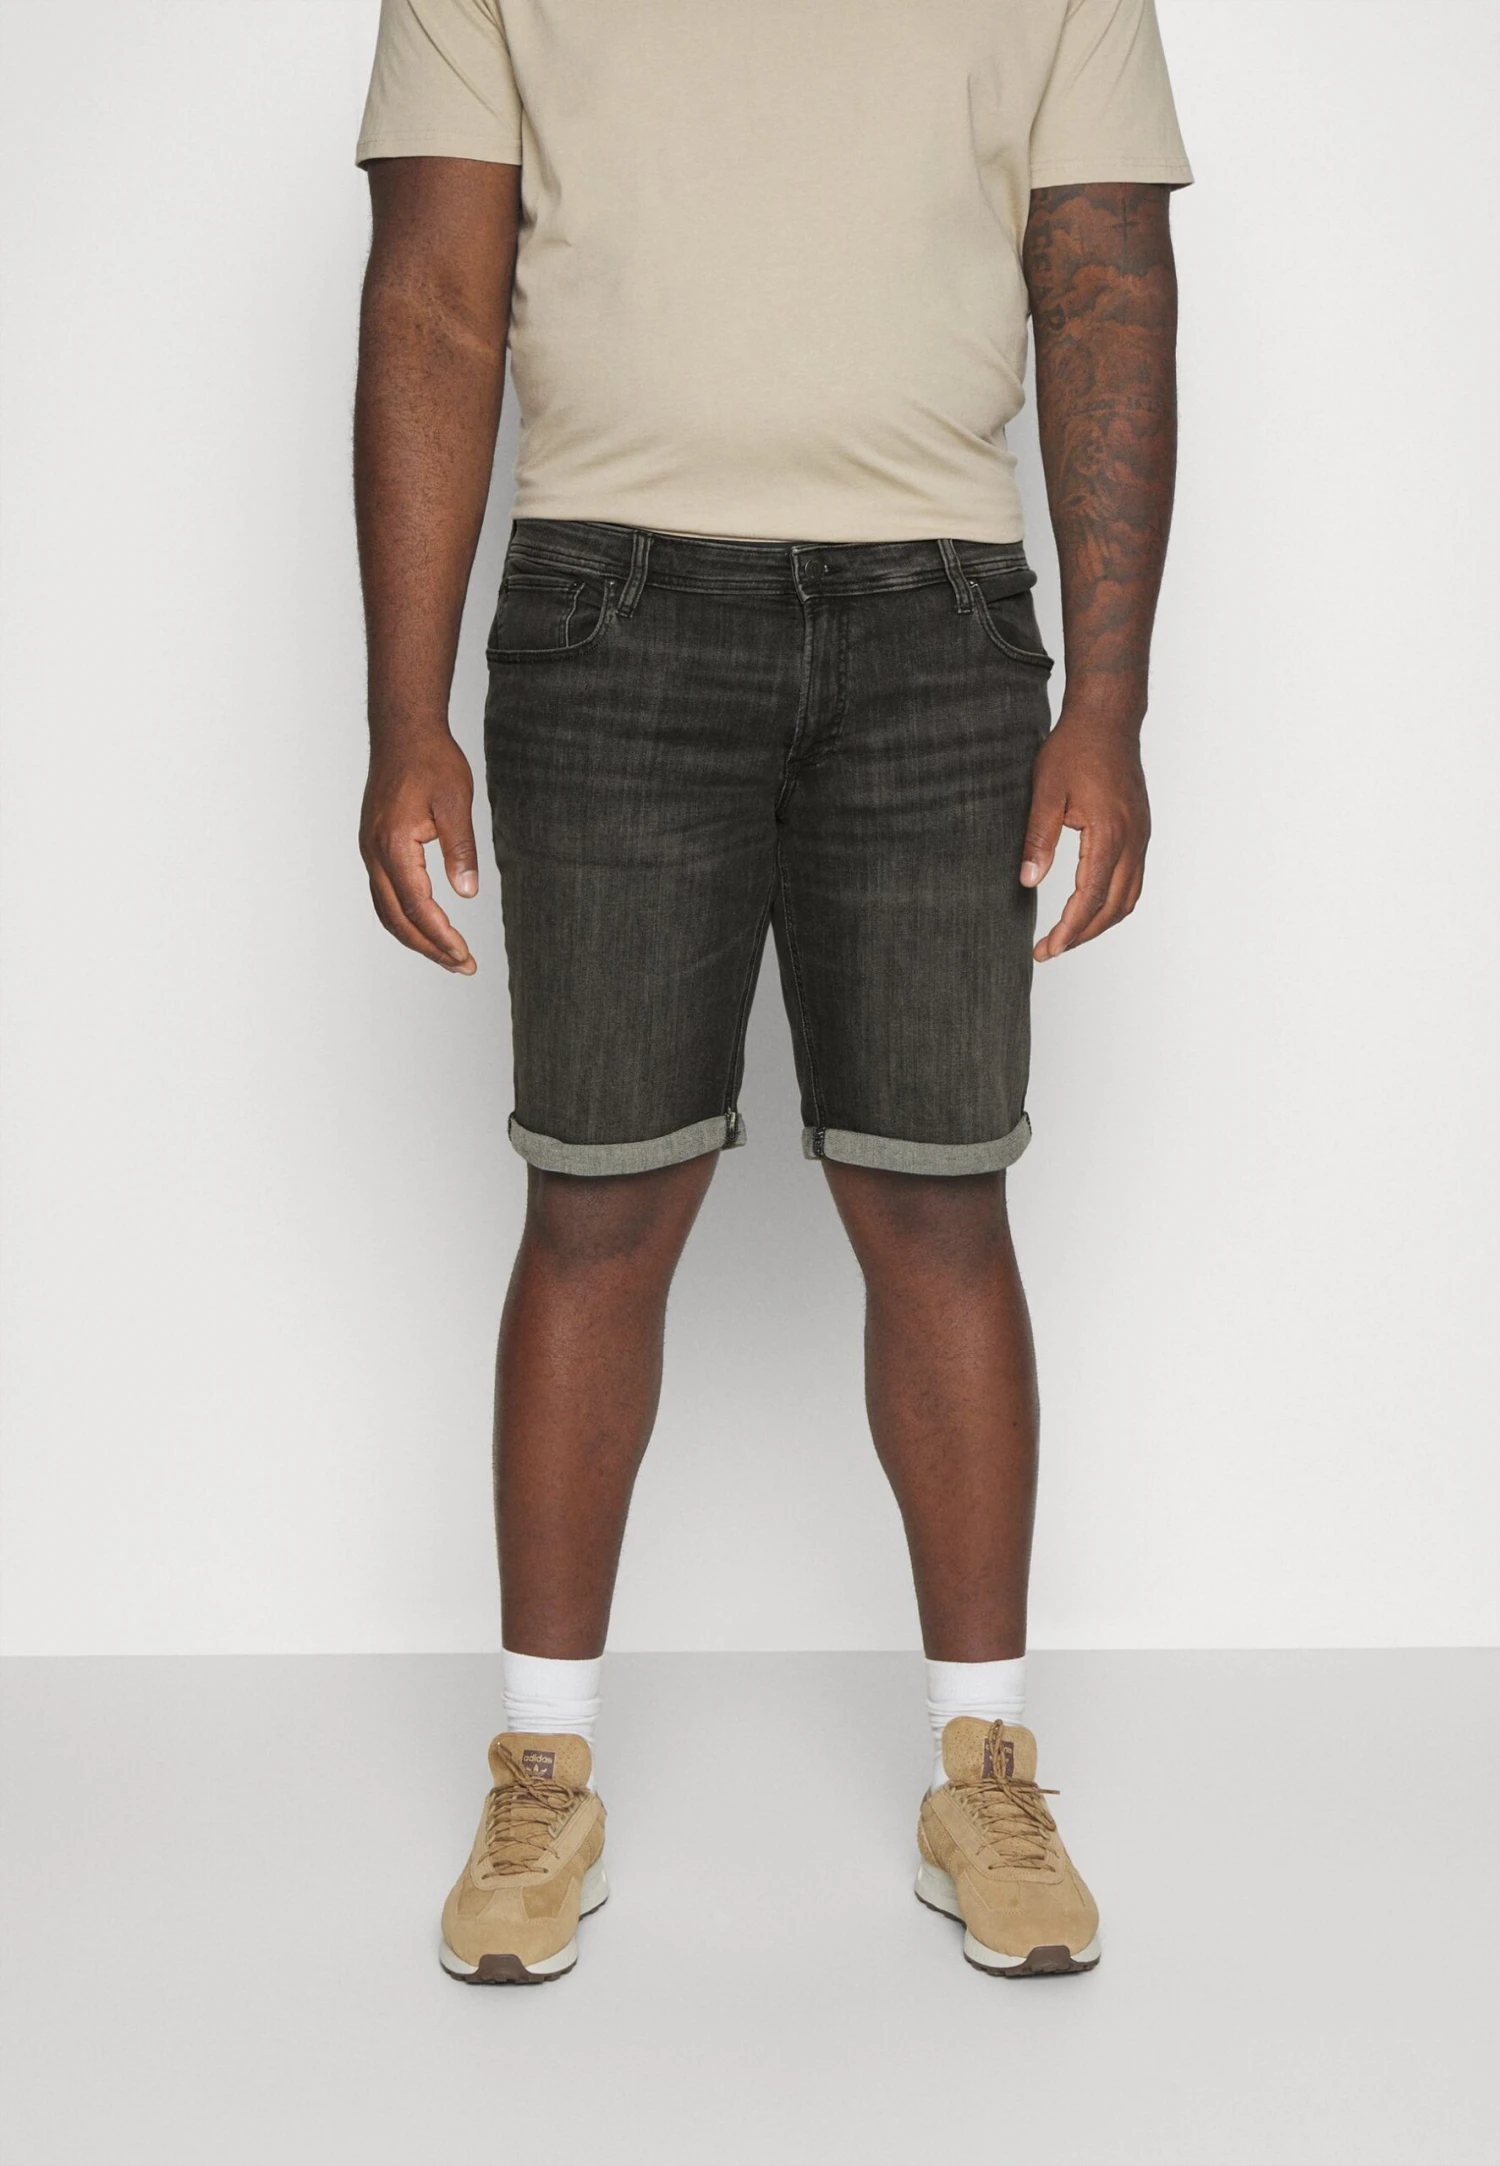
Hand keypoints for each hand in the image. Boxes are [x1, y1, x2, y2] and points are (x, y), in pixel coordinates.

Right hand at [360, 729, 479, 972]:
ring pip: (387, 911)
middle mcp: (374, 853)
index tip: (465, 956)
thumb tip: (467, 893)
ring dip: (416, 938)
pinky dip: (404, 918)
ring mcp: (370, 851)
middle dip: (430, 947)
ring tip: (449, 956)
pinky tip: (427, 927)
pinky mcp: (374, 847)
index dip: (441, 936)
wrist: (402, 733)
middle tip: (463, 966)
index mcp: (394, 844)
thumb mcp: (456, 802)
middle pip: (397, 918)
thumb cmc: (431, 761)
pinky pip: (385, 895)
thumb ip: (460, 849)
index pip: (418, 905)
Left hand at [1019, 710, 1149, 960]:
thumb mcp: (1045, 791)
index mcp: (1109, 833)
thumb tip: (1028, 881)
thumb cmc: (1075, 749)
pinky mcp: (1140, 832)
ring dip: (1101, 922)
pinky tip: (1091, 907)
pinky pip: (1134, 880)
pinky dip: (1114, 902)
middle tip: (1050, 949)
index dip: (1070, 929)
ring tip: (1069, 936)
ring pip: (1128, 897)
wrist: (1108, 720)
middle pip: (1113, 906)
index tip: (1048, 949)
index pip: (1090, 897)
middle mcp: (1132, 840)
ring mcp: (1141, 837)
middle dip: (1082, 934)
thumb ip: (1038, 839)